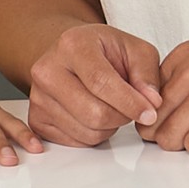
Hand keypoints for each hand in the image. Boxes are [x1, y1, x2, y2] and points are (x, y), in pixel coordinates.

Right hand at [25, 22, 163, 148]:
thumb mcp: (134, 49)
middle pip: (93, 113)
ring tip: (110, 105)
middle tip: (130, 106)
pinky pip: (75, 142)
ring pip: (87, 132)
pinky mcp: (36, 119)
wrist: (72, 54)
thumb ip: (147, 74)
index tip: (149, 113)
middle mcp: (47, 70)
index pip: (101, 82)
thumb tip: (151, 102)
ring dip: (109, 127)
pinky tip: (94, 113)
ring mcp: (38, 97)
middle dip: (122, 116)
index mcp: (72, 45)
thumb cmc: (104, 51)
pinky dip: (94, 134)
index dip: (129, 102)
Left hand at [145, 29, 188, 154]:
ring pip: (170, 138)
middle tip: (186, 134)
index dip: (157, 114)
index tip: (171, 121)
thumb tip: (160, 109)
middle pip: (154, 120)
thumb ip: (185, 76)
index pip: (146, 96)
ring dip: (184, 144)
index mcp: (185, 55)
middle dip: (166, 134)